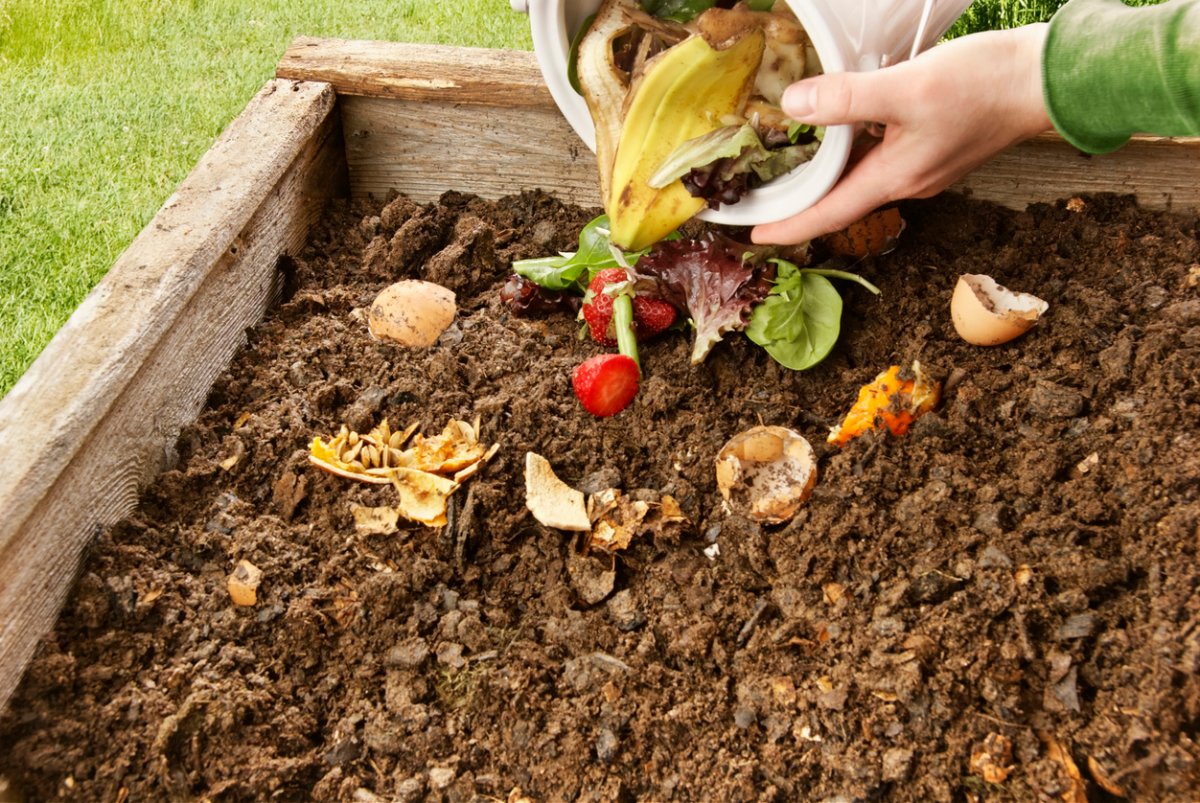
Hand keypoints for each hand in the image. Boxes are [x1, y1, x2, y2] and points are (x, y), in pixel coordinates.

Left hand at [752, 24, 1052, 244]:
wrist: (1051, 79)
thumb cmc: (986, 86)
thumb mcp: (907, 88)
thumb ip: (847, 98)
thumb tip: (794, 105)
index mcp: (896, 178)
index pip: (829, 214)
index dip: (789, 227)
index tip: (755, 236)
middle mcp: (908, 180)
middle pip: (841, 197)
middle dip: (801, 197)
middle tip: (761, 193)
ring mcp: (924, 164)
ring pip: (862, 171)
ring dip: (827, 167)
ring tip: (790, 157)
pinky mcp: (936, 143)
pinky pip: (882, 151)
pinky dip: (855, 142)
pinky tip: (843, 118)